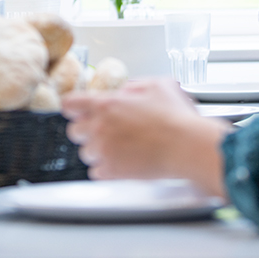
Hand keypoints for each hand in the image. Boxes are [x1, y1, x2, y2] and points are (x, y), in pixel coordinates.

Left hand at [62, 79, 228, 196]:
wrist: (188, 146)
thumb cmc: (176, 116)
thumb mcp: (157, 85)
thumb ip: (133, 86)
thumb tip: (126, 90)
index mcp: (106, 104)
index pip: (70, 104)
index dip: (74, 108)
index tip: (78, 112)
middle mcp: (99, 127)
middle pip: (74, 131)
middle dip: (87, 131)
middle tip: (104, 131)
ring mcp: (104, 150)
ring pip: (86, 153)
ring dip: (98, 151)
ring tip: (119, 149)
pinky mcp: (112, 171)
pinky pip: (96, 172)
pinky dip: (107, 169)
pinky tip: (122, 163)